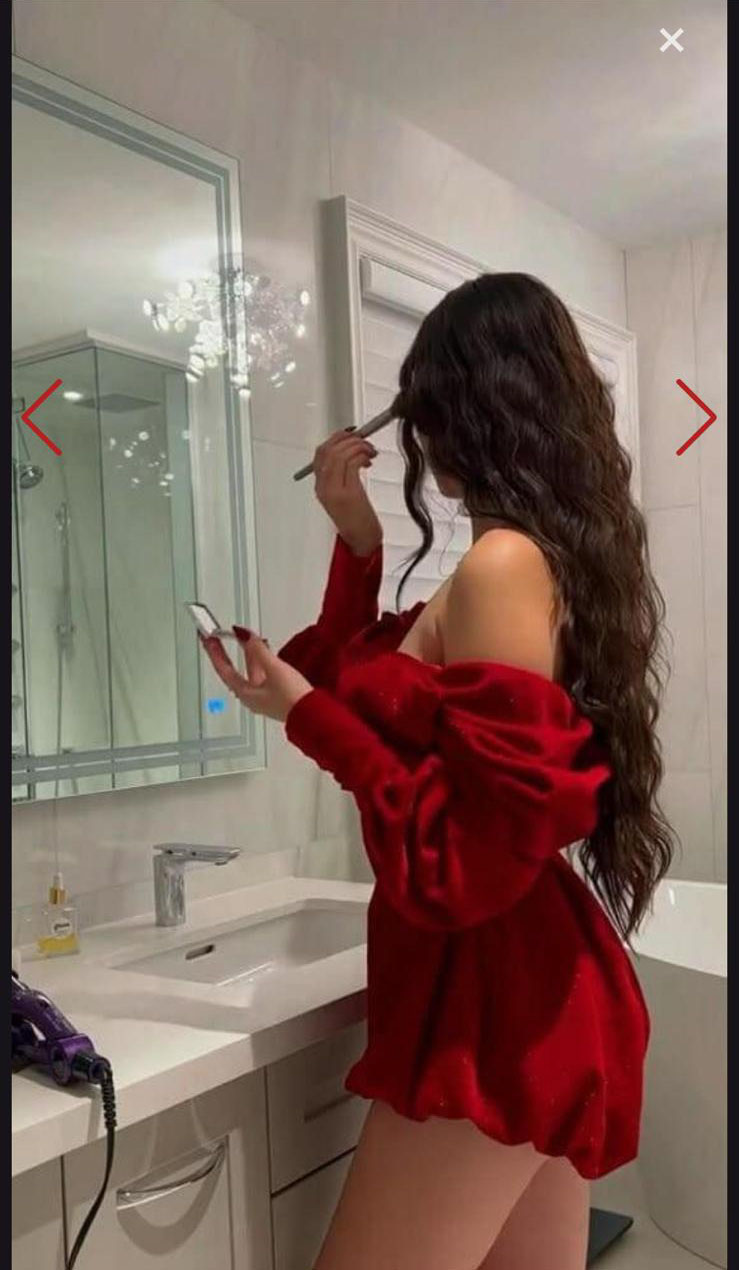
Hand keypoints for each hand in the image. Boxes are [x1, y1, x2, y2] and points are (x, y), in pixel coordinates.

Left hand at [200, 627, 313, 722]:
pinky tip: (265, 652)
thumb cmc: (292, 699)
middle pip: (235, 671)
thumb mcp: (273, 669)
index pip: (224, 670)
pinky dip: (261, 660)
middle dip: (227, 653)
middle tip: (217, 638)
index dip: (214, 653)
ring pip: (251, 671)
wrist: (312, 714)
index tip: (207, 640)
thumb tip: (244, 636)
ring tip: (245, 637)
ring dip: (248, 654)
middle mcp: (252, 696)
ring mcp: (264, 696)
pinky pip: (263, 673)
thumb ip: (258, 651)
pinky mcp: (276, 694)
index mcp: (246, 693)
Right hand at [313, 427, 382, 554]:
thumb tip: (353, 450)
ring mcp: (334, 490)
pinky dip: (362, 456)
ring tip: (370, 451)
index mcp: (320, 486)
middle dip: (348, 439)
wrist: (360, 542)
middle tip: (364, 441)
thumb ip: (344, 474)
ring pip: (340, 454)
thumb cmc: (357, 519)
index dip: (336, 438)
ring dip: (358, 446)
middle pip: (329, 450)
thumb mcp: (345, 494)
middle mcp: (323, 487)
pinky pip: (352, 464)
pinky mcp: (348, 494)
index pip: (321, 453)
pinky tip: (370, 460)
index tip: (352, 434)